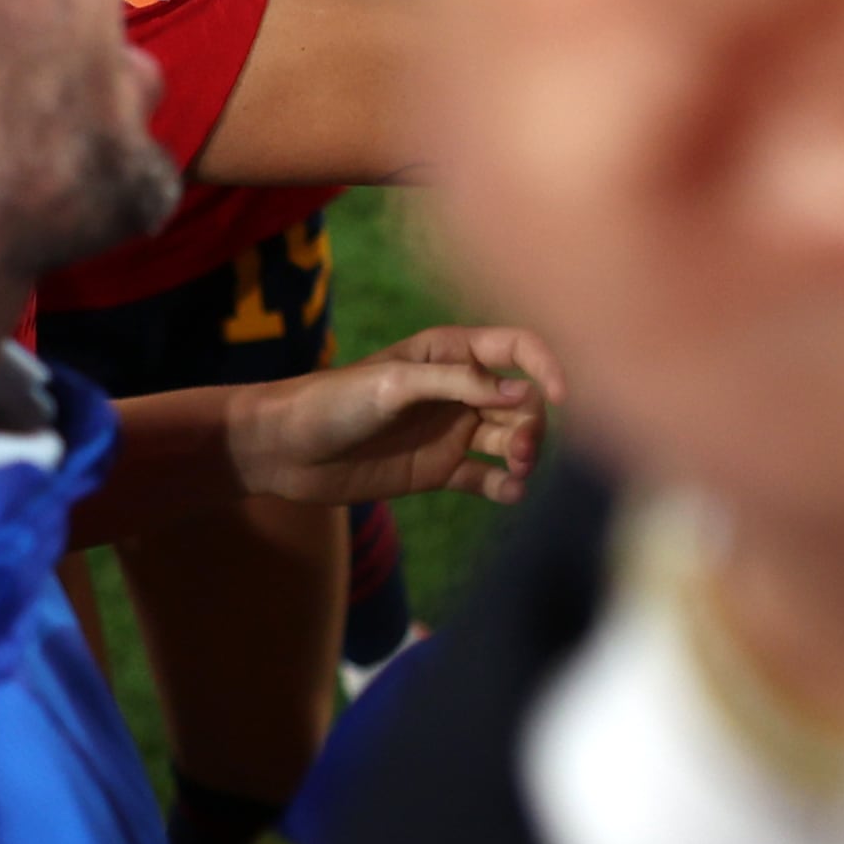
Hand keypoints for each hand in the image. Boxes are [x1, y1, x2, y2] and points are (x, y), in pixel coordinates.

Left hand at [229, 325, 558, 507]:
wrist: (282, 450)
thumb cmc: (333, 402)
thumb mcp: (395, 384)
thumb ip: (460, 384)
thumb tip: (525, 393)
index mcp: (452, 353)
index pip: (518, 350)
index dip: (546, 367)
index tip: (561, 398)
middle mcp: (460, 390)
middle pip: (523, 399)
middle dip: (534, 423)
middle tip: (522, 453)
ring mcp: (452, 431)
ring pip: (511, 438)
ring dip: (525, 453)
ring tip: (518, 472)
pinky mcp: (439, 469)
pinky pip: (485, 477)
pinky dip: (504, 486)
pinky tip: (510, 494)